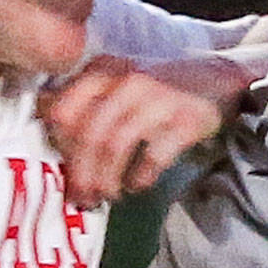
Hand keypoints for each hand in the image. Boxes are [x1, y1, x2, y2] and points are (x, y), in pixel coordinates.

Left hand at [39, 54, 253, 206]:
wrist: (218, 78)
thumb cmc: (158, 90)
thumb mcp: (117, 85)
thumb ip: (85, 104)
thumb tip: (49, 132)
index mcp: (103, 71)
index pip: (64, 110)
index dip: (58, 146)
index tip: (62, 169)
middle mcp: (127, 80)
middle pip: (89, 133)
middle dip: (81, 172)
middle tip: (82, 196)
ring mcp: (158, 98)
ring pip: (116, 144)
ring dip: (107, 178)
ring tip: (108, 194)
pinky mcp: (186, 118)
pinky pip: (153, 154)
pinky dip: (140, 175)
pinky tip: (137, 185)